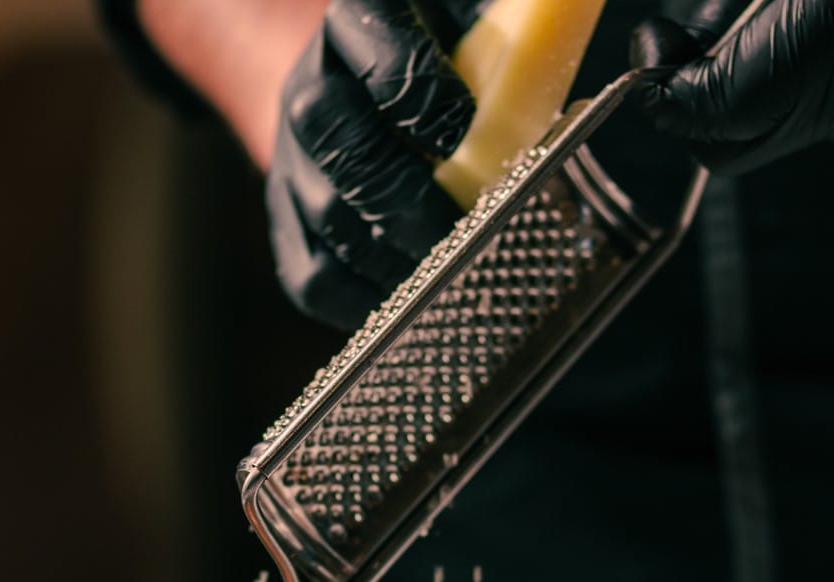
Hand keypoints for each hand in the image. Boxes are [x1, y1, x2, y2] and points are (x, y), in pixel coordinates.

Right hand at [267, 0, 482, 327]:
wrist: (358, 82)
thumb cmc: (441, 60)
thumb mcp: (471, 36)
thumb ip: (503, 64)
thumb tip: (551, 120)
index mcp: (357, 23)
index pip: (386, 65)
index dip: (430, 105)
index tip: (475, 139)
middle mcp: (312, 85)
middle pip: (343, 147)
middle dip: (412, 200)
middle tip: (469, 231)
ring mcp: (289, 155)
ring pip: (326, 215)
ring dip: (393, 255)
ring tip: (448, 273)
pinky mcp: (282, 215)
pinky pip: (308, 273)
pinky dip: (358, 300)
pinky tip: (407, 301)